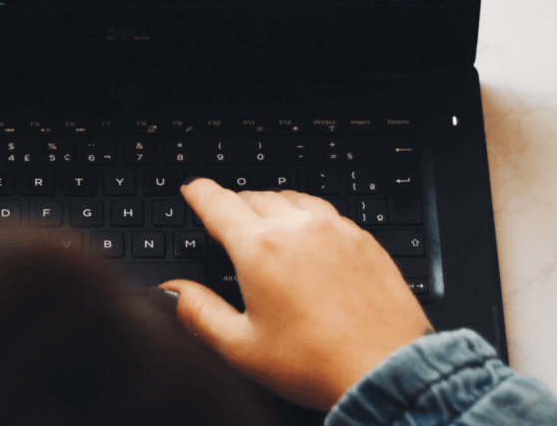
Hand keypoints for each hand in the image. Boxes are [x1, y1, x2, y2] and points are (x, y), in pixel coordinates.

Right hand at [160, 179, 432, 411]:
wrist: (386, 369)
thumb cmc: (316, 363)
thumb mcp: (241, 346)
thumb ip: (198, 312)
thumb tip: (170, 292)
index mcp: (260, 248)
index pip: (219, 204)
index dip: (200, 193)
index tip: (193, 189)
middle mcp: (298, 228)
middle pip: (255, 196)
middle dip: (234, 202)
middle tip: (224, 214)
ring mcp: (335, 229)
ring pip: (293, 198)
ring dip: (272, 203)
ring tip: (264, 220)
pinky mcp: (363, 239)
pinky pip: (327, 211)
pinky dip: (307, 214)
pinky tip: (308, 233)